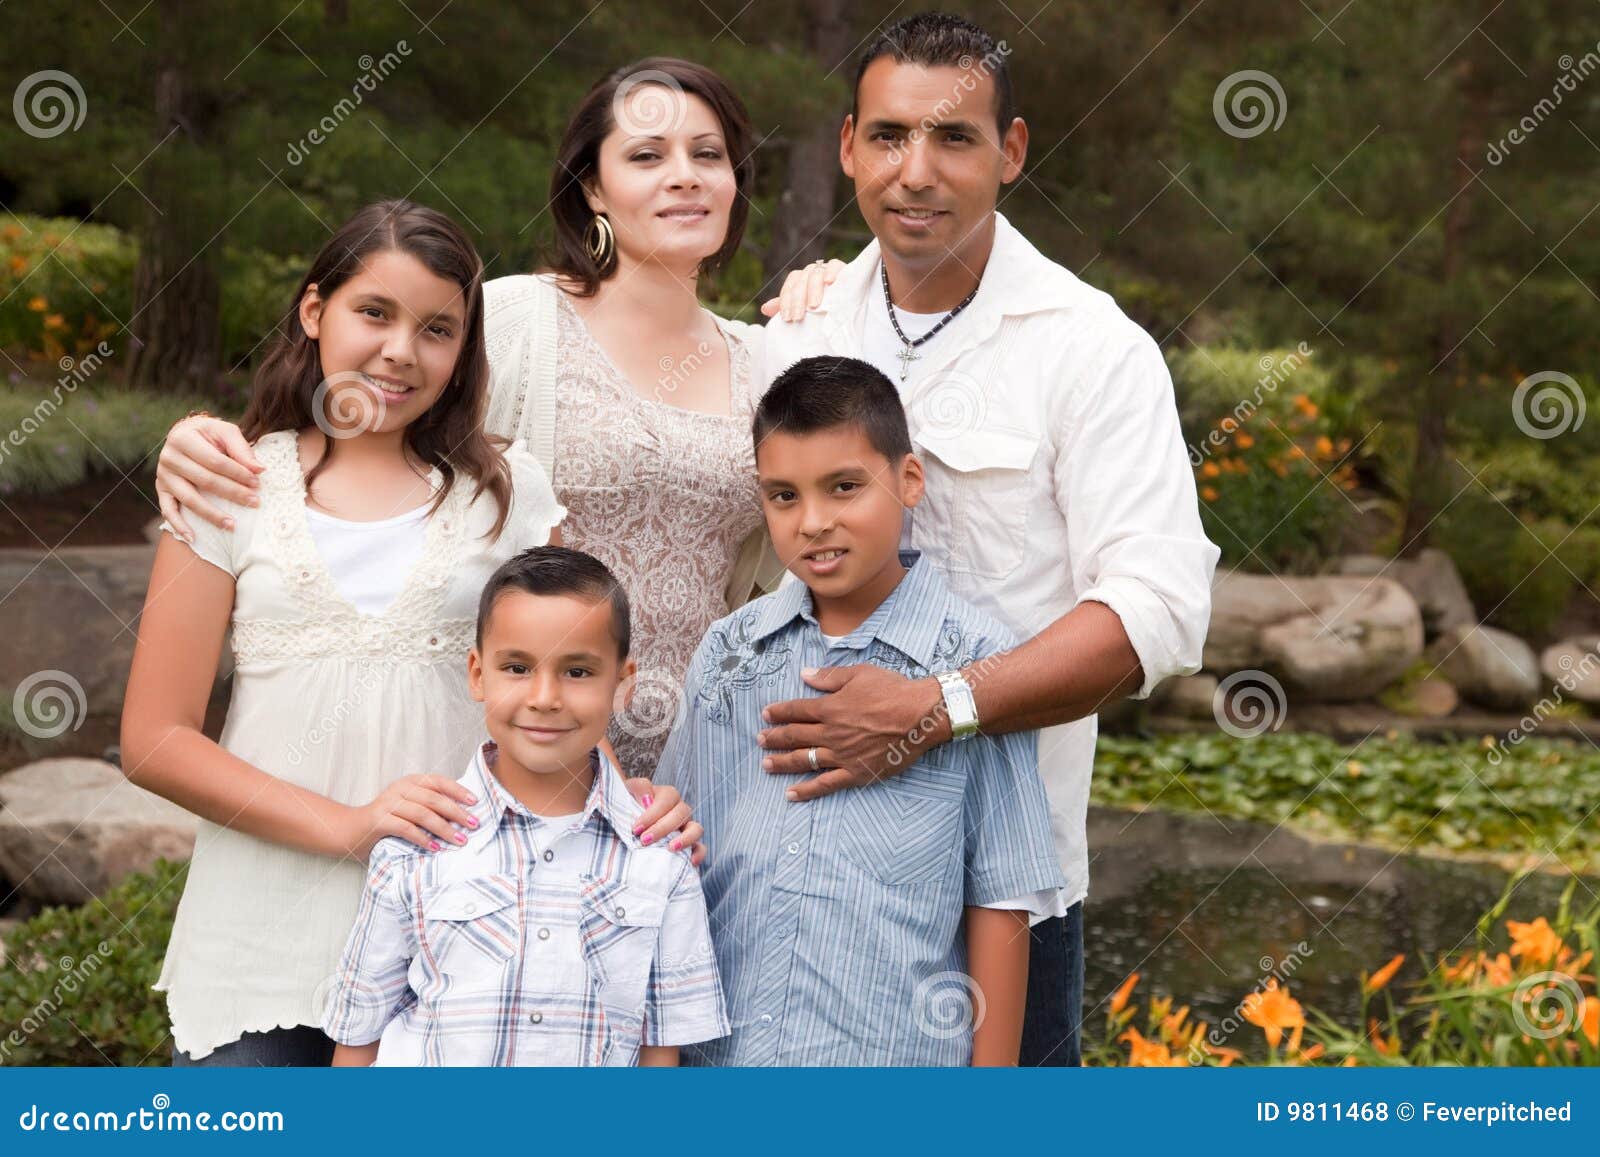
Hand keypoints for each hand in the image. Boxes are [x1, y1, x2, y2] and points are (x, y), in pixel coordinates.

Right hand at [156, 413, 263, 541]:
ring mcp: (163, 475)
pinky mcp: (161, 489)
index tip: (257, 483)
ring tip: (233, 525)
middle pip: (204, 481)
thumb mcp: (225, 432)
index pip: (215, 461)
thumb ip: (241, 449)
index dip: (237, 473)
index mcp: (183, 438)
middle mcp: (169, 457)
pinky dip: (178, 525)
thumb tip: (259, 469)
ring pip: (189, 499)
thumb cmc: (210, 434)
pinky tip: (193, 539)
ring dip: (212, 514)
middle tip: (254, 503)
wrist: (186, 434)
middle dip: (232, 493)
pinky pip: (168, 510)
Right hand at [345, 774, 480, 859]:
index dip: (458, 790)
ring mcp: (388, 804)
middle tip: (474, 825)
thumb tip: (462, 816)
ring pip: (423, 814)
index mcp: (410, 782)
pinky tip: (435, 847)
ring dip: (444, 828)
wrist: (350, 829)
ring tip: (459, 840)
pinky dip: (423, 838)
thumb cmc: (386, 820)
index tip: (475, 802)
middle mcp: (400, 790)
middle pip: (434, 799)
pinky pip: (406, 828)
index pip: (438, 781)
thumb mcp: (409, 807)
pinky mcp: (379, 821)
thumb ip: (429, 806)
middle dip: (457, 812)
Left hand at [624, 779, 706, 865]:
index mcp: (665, 795)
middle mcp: (679, 810)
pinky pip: (701, 848)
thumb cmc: (626, 810)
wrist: (627, 830)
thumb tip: (647, 798)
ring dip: (686, 838)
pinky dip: (698, 853)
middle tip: (645, 840)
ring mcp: (686, 828)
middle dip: (663, 828)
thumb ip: (636, 788)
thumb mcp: (627, 793)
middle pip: (682, 813)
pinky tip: (691, 861)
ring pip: (696, 828)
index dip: (652, 814)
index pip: (667, 798)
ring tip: (671, 848)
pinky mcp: (689, 846)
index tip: (636, 828)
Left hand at [756, 665, 950, 800]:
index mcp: (829, 708)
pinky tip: (791, 794)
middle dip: (774, 738)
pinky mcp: (855, 773)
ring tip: (766, 764)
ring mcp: (841, 755)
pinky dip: (806, 790)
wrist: (919, 716)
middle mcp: (830, 733)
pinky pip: (825, 784)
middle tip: (759, 740)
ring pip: (804, 760)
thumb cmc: (892, 691)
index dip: (778, 712)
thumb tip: (804, 674)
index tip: (765, 715)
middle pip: (794, 736)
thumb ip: (829, 677)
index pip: (796, 710)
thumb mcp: (859, 674)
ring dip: (782, 762)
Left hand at [759, 258, 847, 322]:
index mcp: (799, 280)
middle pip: (800, 283)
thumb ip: (785, 307)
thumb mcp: (802, 309)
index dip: (786, 303)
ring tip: (814, 306)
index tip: (787, 319)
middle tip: (798, 318)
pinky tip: (830, 282)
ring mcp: (825, 269)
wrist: (846, 303)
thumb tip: (764, 309)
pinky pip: (834, 265)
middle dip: (797, 302)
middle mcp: (810, 272)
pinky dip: (831, 272)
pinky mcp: (841, 268)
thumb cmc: (820, 309)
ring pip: (815, 275)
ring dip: (813, 290)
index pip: (789, 287)